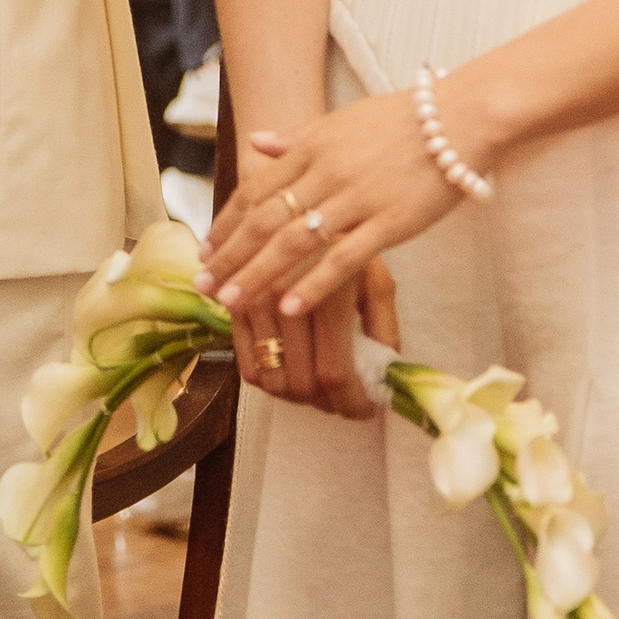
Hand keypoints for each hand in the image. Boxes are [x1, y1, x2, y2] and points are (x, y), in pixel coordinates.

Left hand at [200, 86, 474, 386]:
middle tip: (205, 286)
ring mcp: (357, 198)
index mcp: (311, 147)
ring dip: (259, 274)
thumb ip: (296, 136)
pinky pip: (343, 258)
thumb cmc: (400, 119)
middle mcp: (326, 173)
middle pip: (266, 220)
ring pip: (295, 242)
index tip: (206, 250)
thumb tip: (255, 142)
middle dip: (231, 256)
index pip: (256, 190)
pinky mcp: (389, 222)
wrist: (457, 119)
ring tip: (233, 303)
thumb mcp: (339, 120)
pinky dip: (313, 284)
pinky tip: (290, 308)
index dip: (228, 223)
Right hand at [228, 248, 400, 420]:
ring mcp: (254, 305)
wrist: (294, 209)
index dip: (352, 403)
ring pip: (274, 382)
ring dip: (300, 398)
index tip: (366, 410)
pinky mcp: (233, 308)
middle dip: (328, 404)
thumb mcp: (376, 280)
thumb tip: (385, 379)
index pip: (335, 372)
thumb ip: (384, 330)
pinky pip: (247, 369)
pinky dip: (272, 382)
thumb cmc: (343, 242)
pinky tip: (293, 371)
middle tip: (345, 400)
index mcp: (327, 293)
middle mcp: (284, 300)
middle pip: (302, 384)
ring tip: (321, 387)